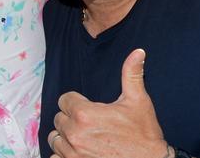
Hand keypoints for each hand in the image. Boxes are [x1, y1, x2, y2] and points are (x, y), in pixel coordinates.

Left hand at [48, 49, 167, 157]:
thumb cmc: (144, 134)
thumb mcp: (138, 101)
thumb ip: (132, 74)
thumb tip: (138, 52)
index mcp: (84, 113)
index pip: (64, 100)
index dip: (76, 102)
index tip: (90, 108)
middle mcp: (74, 133)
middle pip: (58, 119)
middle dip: (71, 119)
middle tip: (90, 123)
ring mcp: (72, 153)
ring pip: (55, 139)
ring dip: (65, 137)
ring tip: (84, 137)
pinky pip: (55, 157)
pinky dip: (64, 155)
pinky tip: (79, 151)